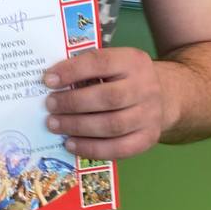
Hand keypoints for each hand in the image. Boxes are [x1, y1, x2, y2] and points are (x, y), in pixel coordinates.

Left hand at [42, 47, 169, 159]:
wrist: (162, 95)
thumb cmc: (123, 78)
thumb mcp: (112, 63)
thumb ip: (87, 68)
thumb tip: (51, 82)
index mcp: (132, 61)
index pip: (101, 62)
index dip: (72, 71)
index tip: (48, 80)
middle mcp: (145, 87)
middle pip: (108, 98)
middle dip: (73, 103)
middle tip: (50, 106)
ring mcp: (150, 115)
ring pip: (112, 125)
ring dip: (78, 127)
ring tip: (54, 125)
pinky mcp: (149, 138)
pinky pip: (120, 148)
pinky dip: (92, 148)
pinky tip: (71, 144)